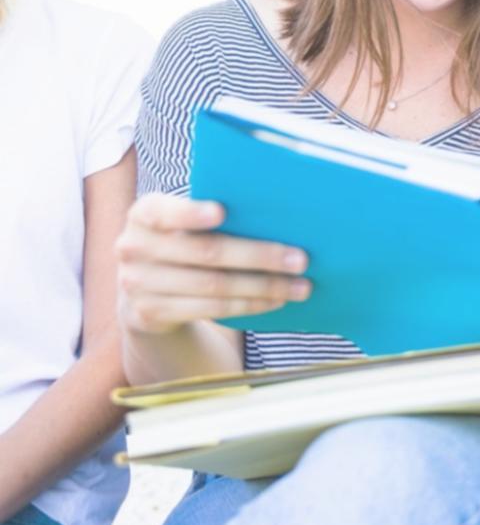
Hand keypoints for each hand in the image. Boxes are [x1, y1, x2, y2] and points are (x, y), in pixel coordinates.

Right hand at [116, 193, 310, 335]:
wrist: (144, 287)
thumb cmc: (181, 240)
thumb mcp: (181, 222)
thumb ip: (209, 212)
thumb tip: (277, 209)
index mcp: (143, 214)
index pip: (163, 211)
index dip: (190, 213)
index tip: (222, 212)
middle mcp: (134, 248)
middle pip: (206, 252)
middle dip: (259, 256)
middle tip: (301, 259)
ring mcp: (138, 285)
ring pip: (215, 285)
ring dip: (264, 286)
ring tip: (301, 285)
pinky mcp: (151, 315)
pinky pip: (211, 309)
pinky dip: (250, 304)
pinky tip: (277, 300)